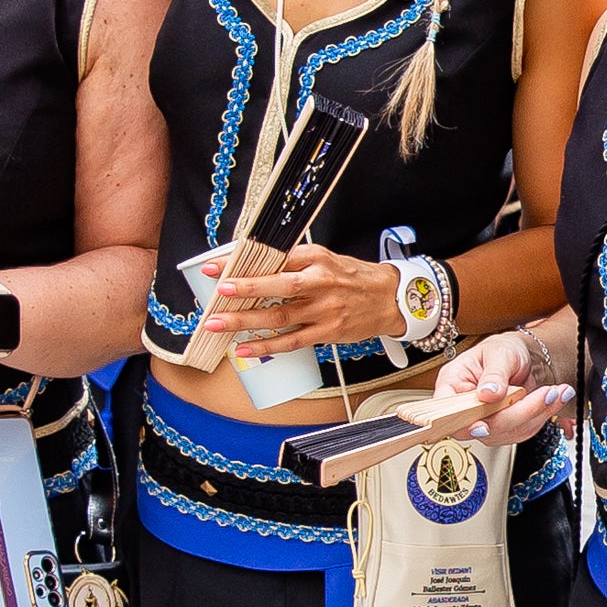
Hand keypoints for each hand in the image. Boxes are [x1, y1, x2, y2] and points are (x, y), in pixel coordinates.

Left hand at [205, 239, 400, 361]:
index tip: (215, 266)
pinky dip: (266, 345)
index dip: (243, 262)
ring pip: (279, 315)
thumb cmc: (353, 278)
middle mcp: (319, 282)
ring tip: (218, 324)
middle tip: (218, 293)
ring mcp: (323, 309)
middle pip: (277, 285)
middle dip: (244, 289)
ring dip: (245, 321)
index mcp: (315, 258)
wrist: (390, 298)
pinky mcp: (327, 332)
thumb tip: (251, 269)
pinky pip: (291, 340)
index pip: (273, 257)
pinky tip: (245, 349)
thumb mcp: (325, 259)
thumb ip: (292, 262)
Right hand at [431, 324, 572, 444]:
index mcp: (452, 385)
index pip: (446, 412)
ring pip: (507, 432)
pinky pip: (522, 431)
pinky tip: (553, 400)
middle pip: (484, 426)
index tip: (482, 424)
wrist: (524, 357)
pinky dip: (542, 416)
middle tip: (545, 393)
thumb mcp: (499, 353)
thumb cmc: (504, 350)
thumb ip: (494, 374)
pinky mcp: (504, 428)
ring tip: (555, 392)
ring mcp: (484, 421)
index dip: (462, 422)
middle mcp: (465, 408)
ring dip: (536, 413)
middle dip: (519, 412)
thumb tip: (487, 394)